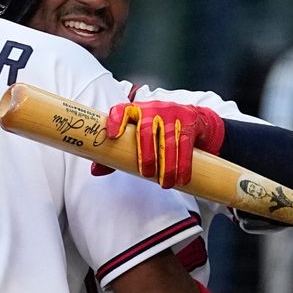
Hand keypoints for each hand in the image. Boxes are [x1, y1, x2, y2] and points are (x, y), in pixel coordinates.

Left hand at [91, 101, 225, 187]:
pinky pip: (185, 143)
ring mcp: (173, 113)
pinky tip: (181, 178)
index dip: (115, 120)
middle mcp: (153, 108)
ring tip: (165, 183)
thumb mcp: (140, 138)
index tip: (112, 136)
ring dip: (167, 165)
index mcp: (135, 111)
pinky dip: (183, 164)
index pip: (121, 110)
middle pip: (145, 130)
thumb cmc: (160, 132)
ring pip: (168, 140)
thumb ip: (118, 153)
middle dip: (146, 154)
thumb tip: (95, 171)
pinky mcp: (190, 121)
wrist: (197, 120)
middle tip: (146, 174)